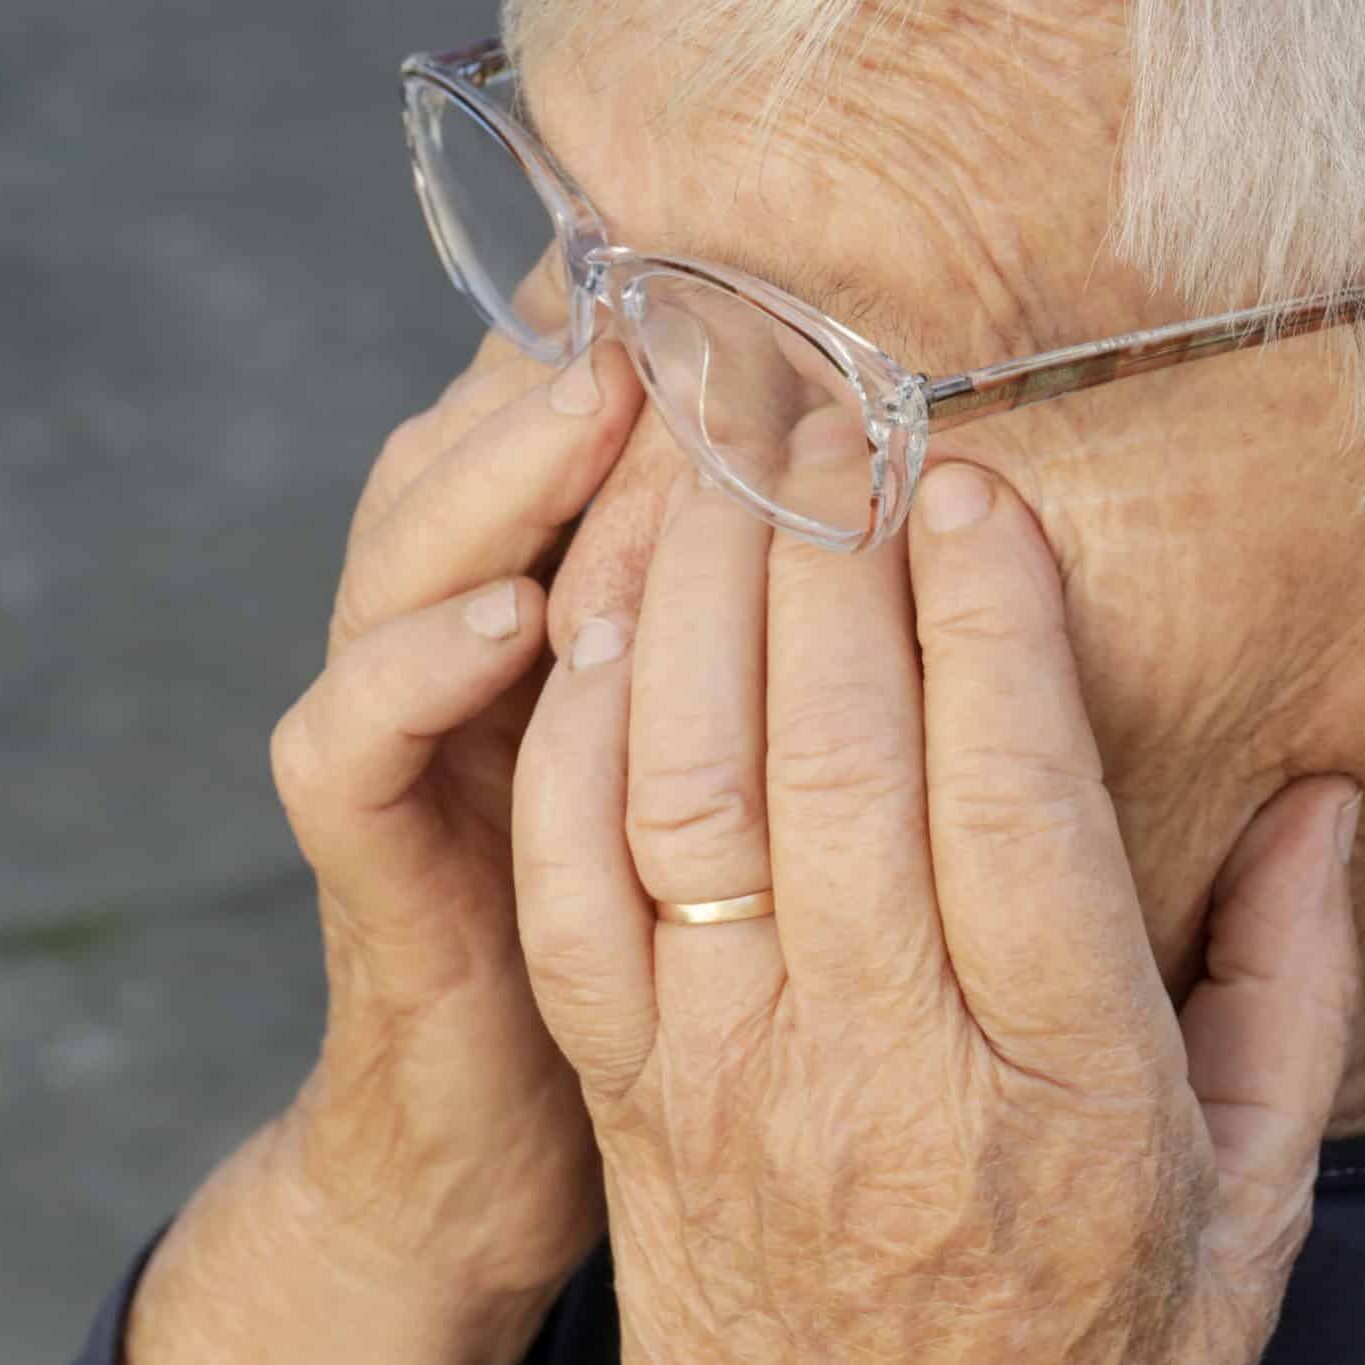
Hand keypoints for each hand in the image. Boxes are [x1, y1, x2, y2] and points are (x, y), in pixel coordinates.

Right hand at [126, 328, 642, 1363]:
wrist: (532, 1117)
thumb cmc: (666, 917)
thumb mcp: (716, 744)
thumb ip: (744, 625)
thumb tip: (874, 498)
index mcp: (538, 612)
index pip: (545, 440)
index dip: (615, 349)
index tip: (718, 282)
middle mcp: (448, 646)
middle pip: (465, 471)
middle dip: (560, 384)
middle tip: (666, 311)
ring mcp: (392, 737)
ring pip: (402, 569)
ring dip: (498, 486)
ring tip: (595, 409)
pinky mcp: (359, 844)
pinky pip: (356, 739)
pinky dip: (420, 668)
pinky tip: (518, 619)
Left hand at [513, 461, 1360, 1362]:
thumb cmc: (1073, 1336)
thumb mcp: (1240, 1199)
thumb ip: (1295, 988)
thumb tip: (1325, 802)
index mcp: (1059, 1085)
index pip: (1011, 794)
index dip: (989, 614)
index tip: (965, 483)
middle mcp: (869, 1058)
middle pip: (831, 753)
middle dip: (824, 559)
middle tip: (824, 423)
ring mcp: (715, 1064)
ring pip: (679, 788)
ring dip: (690, 603)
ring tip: (710, 473)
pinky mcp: (618, 1074)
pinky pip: (566, 876)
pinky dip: (575, 730)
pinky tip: (605, 616)